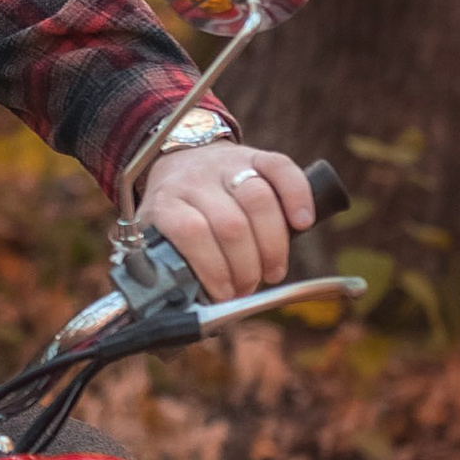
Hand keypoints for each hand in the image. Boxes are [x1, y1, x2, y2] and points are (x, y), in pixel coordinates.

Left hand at [137, 140, 315, 301]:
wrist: (181, 161)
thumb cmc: (174, 213)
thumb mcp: (156, 237)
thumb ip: (163, 266)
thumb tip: (177, 304)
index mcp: (167, 202)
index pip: (191, 232)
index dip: (212, 267)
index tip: (222, 293)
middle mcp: (196, 180)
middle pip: (230, 223)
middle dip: (246, 267)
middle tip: (247, 287)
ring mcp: (227, 164)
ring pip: (258, 199)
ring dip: (273, 245)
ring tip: (273, 271)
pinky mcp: (256, 155)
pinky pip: (281, 169)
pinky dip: (297, 197)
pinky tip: (303, 224)